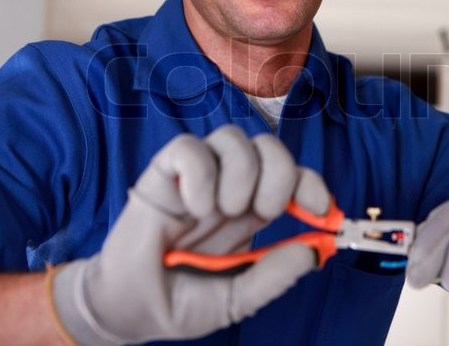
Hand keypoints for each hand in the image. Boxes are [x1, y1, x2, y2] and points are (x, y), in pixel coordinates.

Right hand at [50, 125, 328, 344]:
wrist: (127, 311)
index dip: (311, 184)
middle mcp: (230, 187)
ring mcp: (198, 177)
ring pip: (233, 137)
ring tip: (223, 210)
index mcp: (253, 212)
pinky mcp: (163, 174)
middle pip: (270, 146)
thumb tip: (313, 252)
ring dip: (241, 172)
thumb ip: (274, 277)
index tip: (320, 210)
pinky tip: (194, 205)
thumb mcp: (237, 300)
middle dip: (279, 174)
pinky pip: (188, 147)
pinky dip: (200, 172)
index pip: (294, 176)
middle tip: (264, 212)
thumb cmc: (182, 301)